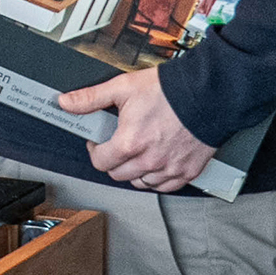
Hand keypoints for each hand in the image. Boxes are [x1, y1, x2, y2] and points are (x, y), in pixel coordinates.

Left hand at [61, 68, 215, 190]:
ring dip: (134, 171)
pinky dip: (158, 179)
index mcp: (130, 142)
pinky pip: (165, 187)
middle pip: (118, 174)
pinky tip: (156, 163)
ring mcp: (170, 168)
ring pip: (141, 183)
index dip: (96, 150)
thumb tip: (66, 103)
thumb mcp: (123, 87)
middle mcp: (149, 160)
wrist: (209, 93)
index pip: (101, 162)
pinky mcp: (188, 171)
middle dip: (113, 160)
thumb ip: (91, 98)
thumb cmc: (170, 91)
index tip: (99, 141)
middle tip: (117, 145)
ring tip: (136, 152)